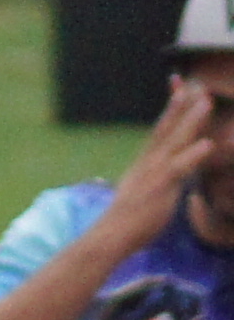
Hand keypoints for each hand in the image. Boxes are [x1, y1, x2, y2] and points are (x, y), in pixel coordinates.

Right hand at [108, 78, 222, 247]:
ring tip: (206, 102)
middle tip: (193, 83)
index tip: (180, 88)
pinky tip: (208, 144)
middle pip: (167, 128)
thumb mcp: (143, 195)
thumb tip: (164, 179)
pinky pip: (180, 168)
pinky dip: (193, 155)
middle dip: (180, 105)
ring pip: (175, 141)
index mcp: (145, 163)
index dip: (171, 109)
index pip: (160, 130)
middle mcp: (149, 162)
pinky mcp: (160, 187)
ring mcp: (154, 173)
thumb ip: (156, 182)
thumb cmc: (127, 222)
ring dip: (191, 120)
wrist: (110, 236)